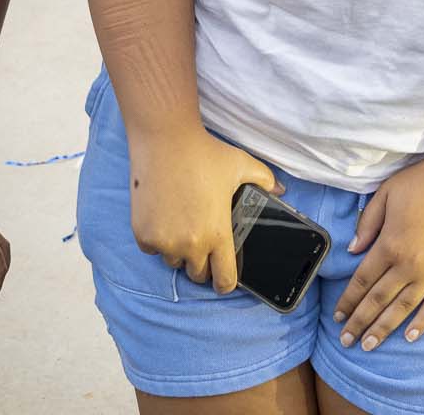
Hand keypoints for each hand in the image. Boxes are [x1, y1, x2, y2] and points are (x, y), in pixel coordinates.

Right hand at [127, 126, 277, 292]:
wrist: (165, 140)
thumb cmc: (204, 153)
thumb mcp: (241, 165)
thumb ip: (264, 180)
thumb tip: (280, 191)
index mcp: (217, 234)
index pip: (224, 280)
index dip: (226, 282)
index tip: (223, 279)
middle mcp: (190, 245)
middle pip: (197, 274)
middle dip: (200, 263)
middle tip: (201, 240)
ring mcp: (164, 241)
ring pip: (173, 261)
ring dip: (178, 251)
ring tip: (181, 223)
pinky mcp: (143, 234)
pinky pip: (151, 249)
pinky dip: (156, 239)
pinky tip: (162, 216)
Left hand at [333, 153, 423, 350]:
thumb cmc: (423, 182)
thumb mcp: (386, 194)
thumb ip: (367, 223)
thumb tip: (351, 250)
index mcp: (389, 245)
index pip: (362, 282)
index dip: (348, 302)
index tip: (338, 318)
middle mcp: (408, 265)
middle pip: (378, 301)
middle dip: (360, 322)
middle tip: (347, 341)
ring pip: (403, 309)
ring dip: (384, 329)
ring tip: (369, 346)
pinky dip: (422, 324)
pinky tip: (410, 337)